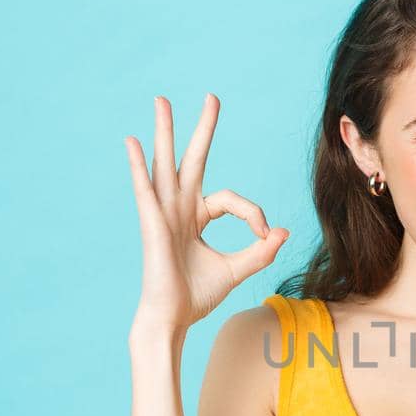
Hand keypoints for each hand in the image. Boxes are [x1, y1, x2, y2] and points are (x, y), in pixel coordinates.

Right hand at [125, 94, 289, 332]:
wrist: (174, 318)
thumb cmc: (197, 296)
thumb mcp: (237, 269)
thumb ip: (259, 251)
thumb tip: (282, 231)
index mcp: (196, 218)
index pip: (231, 200)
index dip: (253, 214)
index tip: (265, 235)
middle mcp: (179, 209)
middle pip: (192, 160)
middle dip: (202, 129)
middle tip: (213, 97)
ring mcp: (164, 213)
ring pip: (165, 164)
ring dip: (164, 132)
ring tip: (161, 101)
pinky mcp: (152, 224)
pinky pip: (145, 189)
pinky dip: (138, 166)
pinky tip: (133, 143)